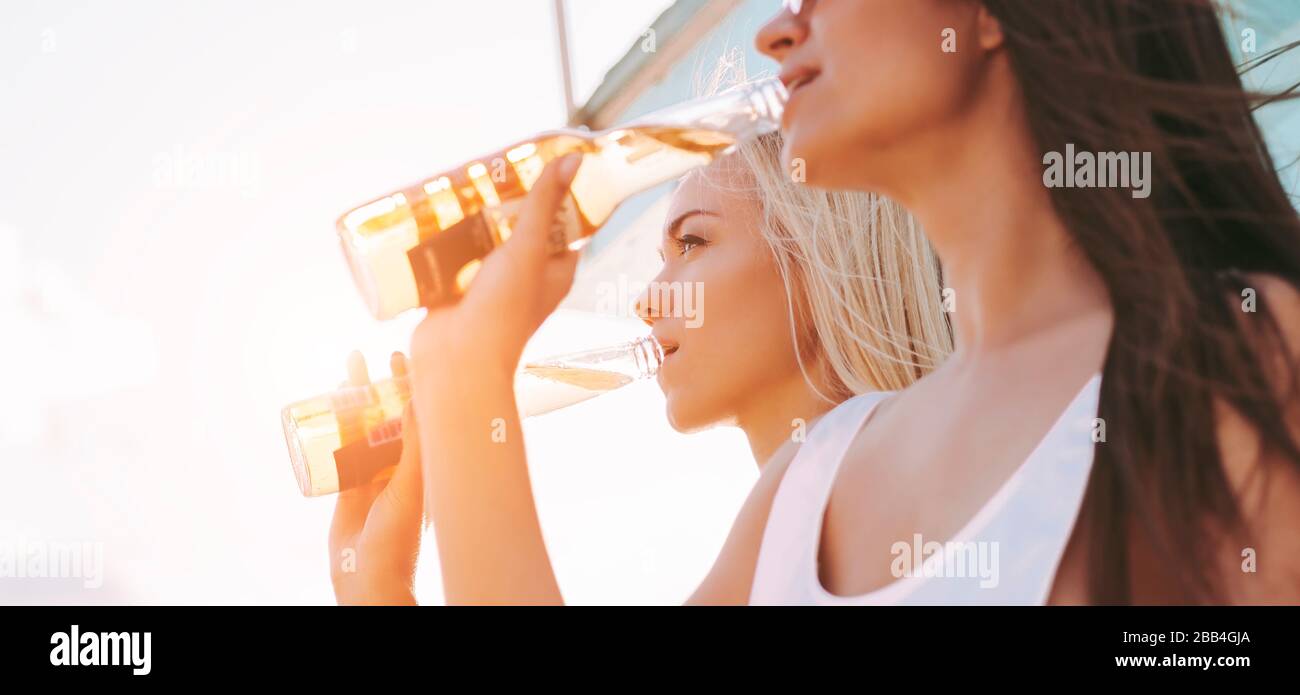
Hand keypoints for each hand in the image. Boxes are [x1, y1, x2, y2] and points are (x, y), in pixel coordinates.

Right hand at [328, 351, 422, 604]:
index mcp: (423, 466)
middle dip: (379, 387)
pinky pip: (341, 451)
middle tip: (370, 356)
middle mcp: (400, 467)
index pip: (418, 415)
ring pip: (363, 430)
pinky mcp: (349, 488)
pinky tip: (328, 406)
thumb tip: (421, 401)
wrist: (367, 578)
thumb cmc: (398, 537)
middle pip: (388, 416)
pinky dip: (335, 427)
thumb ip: (415, 447)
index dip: (411, 385)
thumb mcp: (409, 487)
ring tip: (346, 371)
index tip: (401, 357)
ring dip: (354, 401)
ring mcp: (374, 476)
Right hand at [409, 153, 583, 378]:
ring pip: (483, 244)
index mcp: (555, 273)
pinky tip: (430, 214)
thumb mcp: (529, 247)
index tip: (539, 166)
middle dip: (504, 203)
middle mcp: (526, 280)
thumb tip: (575, 159)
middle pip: (518, 231)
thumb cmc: (503, 310)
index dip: (557, 198)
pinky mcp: (457, 293)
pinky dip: (444, 240)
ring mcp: (490, 288)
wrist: (457, 361)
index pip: (565, 228)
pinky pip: (452, 260)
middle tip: (488, 168)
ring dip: (471, 219)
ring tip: (457, 184)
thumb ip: (545, 203)